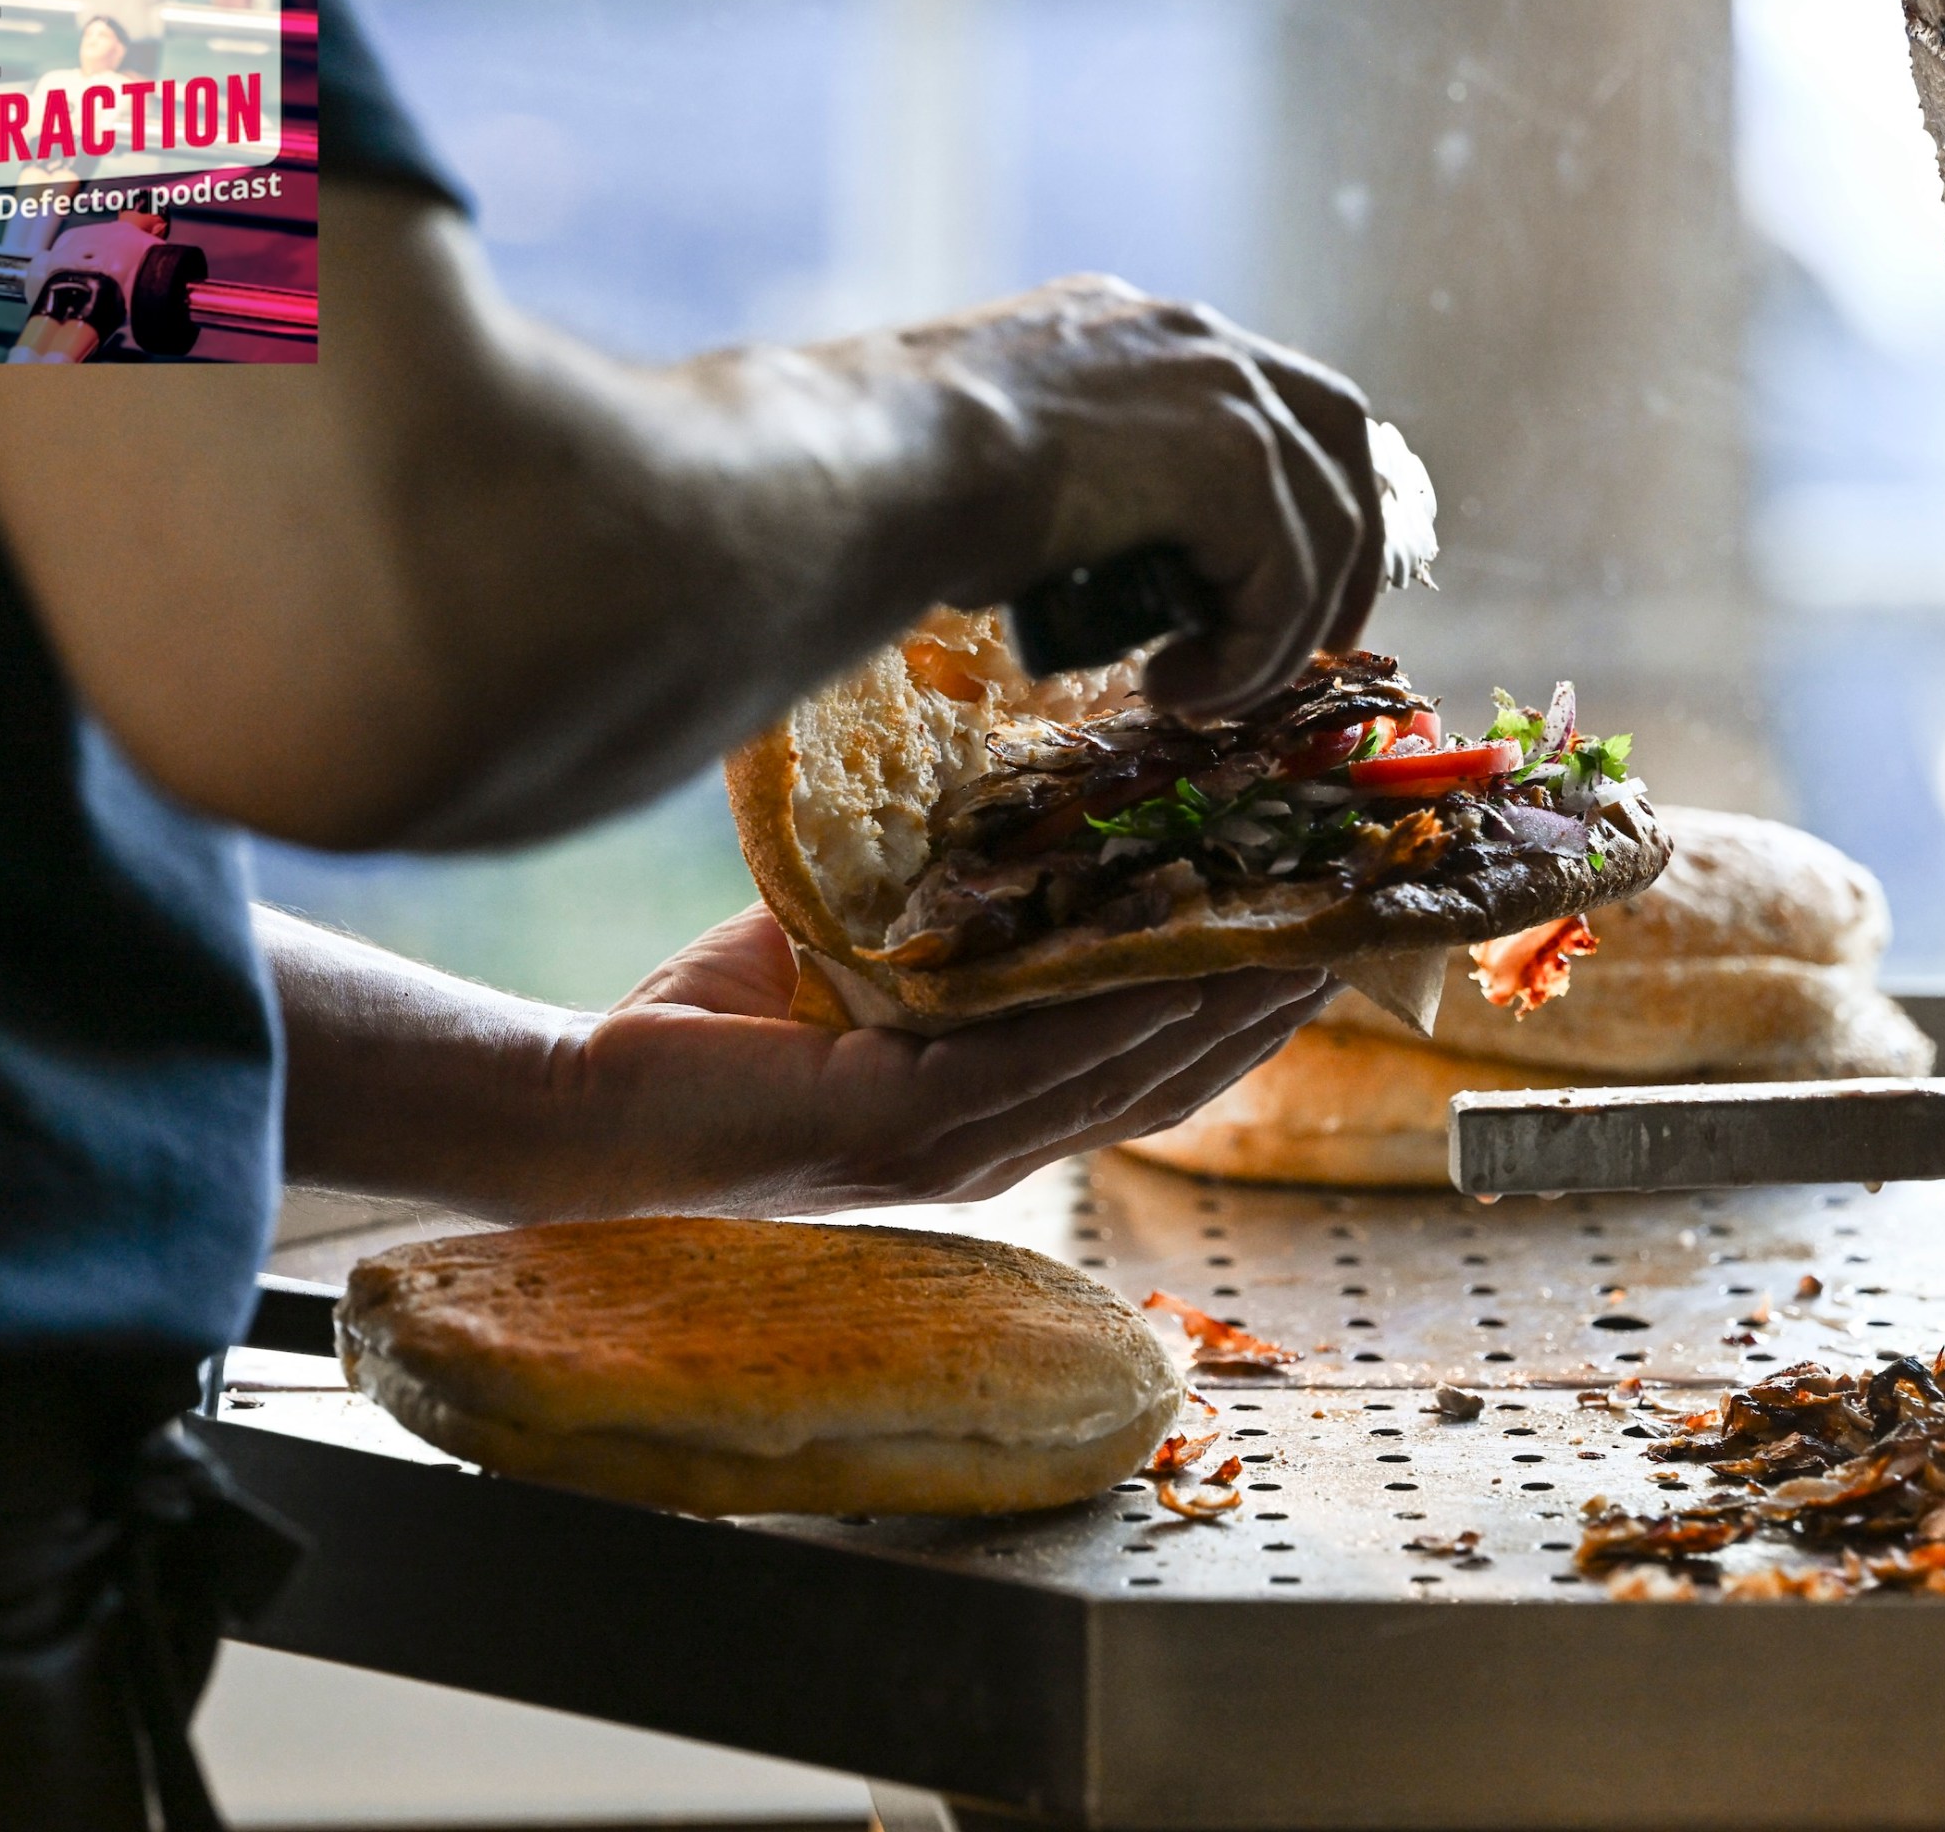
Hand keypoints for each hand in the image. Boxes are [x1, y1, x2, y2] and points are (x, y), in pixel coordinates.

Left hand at [563, 906, 1338, 1215]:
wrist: (591, 1098)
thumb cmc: (711, 1024)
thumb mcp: (855, 947)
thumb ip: (938, 906)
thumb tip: (1002, 797)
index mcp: (994, 1102)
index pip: (1149, 1058)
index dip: (1240, 1001)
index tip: (1316, 926)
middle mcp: (998, 1139)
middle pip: (1172, 1074)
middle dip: (1267, 1004)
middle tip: (1353, 928)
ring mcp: (961, 1148)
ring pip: (1128, 1078)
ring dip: (1224, 1011)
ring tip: (1300, 942)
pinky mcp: (907, 1132)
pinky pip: (1041, 1070)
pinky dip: (1118, 1021)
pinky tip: (1179, 973)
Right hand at [814, 274, 1384, 718]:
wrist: (879, 465)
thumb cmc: (895, 478)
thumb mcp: (1000, 462)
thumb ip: (1075, 488)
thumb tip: (1087, 564)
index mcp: (1135, 331)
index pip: (1267, 394)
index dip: (1304, 485)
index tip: (1293, 575)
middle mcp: (1193, 341)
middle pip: (1338, 435)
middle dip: (1348, 548)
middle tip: (1323, 646)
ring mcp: (1224, 389)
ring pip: (1322, 526)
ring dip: (1275, 633)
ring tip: (1199, 696)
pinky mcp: (1236, 457)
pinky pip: (1286, 581)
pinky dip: (1251, 655)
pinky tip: (1177, 689)